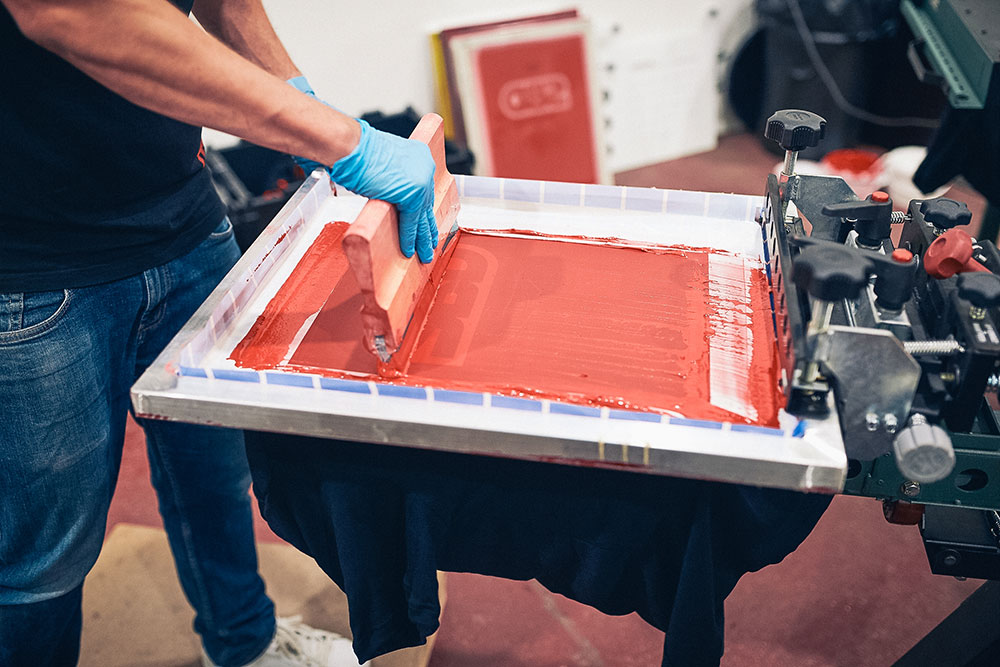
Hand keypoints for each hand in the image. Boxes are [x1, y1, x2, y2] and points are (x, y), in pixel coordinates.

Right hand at [286, 77, 437, 262]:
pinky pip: (411, 222)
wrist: (351, 146)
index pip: (424, 190)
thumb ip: (392, 176)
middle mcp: (425, 167)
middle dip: (428, 226)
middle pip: (427, 204)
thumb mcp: (382, 162)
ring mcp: (421, 181)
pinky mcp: (412, 195)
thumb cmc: (356, 150)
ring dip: (422, 238)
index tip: (427, 222)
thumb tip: (389, 191)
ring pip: (422, 217)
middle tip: (431, 243)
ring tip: (425, 255)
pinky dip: (409, 238)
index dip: (424, 208)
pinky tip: (409, 251)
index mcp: (419, 155)